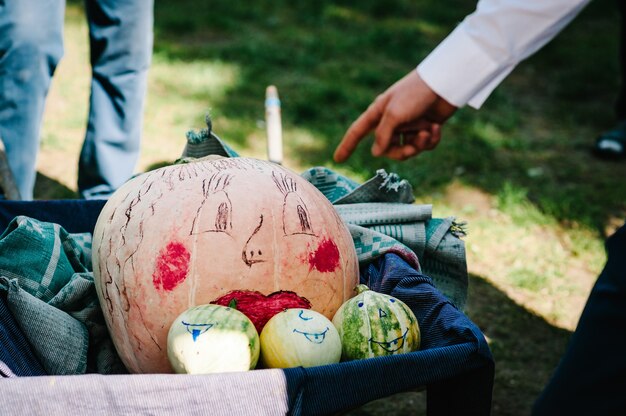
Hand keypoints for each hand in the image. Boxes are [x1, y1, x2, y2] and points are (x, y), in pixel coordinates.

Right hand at [333, 69, 457, 161]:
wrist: (444, 84)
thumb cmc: (414, 94)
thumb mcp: (394, 114)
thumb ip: (382, 136)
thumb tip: (375, 153)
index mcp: (378, 113)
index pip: (357, 132)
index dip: (347, 146)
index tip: (337, 159)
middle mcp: (391, 121)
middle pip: (387, 149)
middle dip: (401, 152)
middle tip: (411, 149)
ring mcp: (408, 125)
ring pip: (407, 149)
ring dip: (419, 144)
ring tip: (428, 132)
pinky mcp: (424, 128)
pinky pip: (423, 144)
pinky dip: (431, 139)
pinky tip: (436, 128)